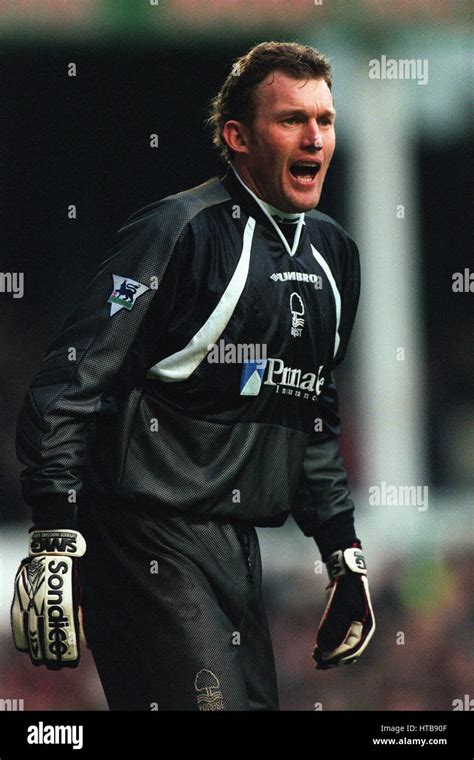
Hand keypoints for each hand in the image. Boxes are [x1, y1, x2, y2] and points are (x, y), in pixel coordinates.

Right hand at [11, 528, 86, 668]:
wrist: (53, 549)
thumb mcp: (87, 591)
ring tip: (42, 661)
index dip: (68, 654)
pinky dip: (22, 638)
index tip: (71, 661)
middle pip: (47, 641)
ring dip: (37, 651)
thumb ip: (87, 616)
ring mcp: (30, 604)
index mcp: (66, 606)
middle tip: (57, 665)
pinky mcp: (20, 600)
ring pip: (30, 636)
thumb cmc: (74, 570)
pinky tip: (27, 647)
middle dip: (52, 657)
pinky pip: (18, 625)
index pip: (65, 639)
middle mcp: (46, 607)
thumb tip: (90, 641)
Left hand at [313, 546, 374, 669]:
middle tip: (317, 662)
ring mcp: (354, 631)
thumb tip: (325, 647)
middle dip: (333, 660)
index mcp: (366, 628)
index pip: (353, 649)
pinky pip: (339, 645)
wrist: (347, 576)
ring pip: (343, 652)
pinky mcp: (345, 628)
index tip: (323, 658)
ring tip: (315, 659)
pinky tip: (317, 653)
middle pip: (348, 654)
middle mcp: (362, 632)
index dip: (337, 656)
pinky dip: (330, 651)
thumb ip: (335, 625)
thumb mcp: (341, 604)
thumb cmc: (346, 588)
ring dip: (330, 658)